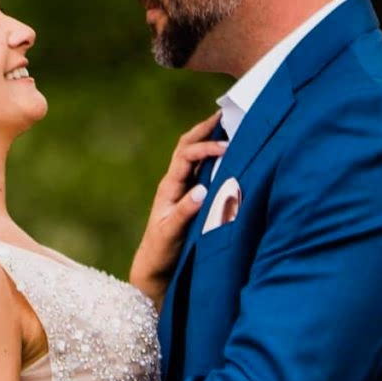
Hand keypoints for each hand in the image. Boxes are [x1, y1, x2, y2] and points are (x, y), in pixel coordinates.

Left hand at [130, 117, 227, 306]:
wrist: (154, 267)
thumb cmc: (161, 251)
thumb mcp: (171, 233)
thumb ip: (186, 211)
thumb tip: (202, 190)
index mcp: (169, 187)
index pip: (187, 156)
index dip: (206, 147)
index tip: (227, 147)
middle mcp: (174, 183)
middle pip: (187, 145)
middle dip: (204, 128)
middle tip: (224, 113)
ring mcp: (181, 188)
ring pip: (193, 154)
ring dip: (207, 137)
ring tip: (226, 123)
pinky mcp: (189, 196)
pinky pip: (201, 169)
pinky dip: (212, 155)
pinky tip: (226, 151)